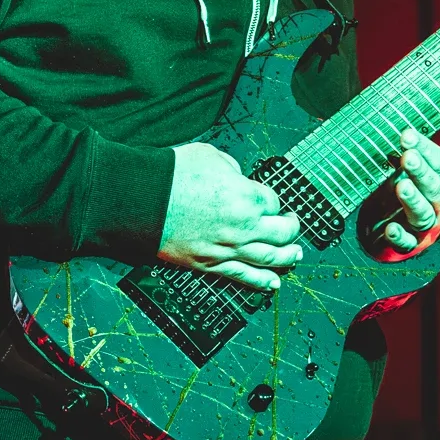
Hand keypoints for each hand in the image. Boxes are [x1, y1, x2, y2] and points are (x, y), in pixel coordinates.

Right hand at [160, 143, 302, 291]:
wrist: (144, 201)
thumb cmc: (173, 175)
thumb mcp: (211, 156)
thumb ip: (233, 169)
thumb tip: (237, 179)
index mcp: (248, 196)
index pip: (274, 202)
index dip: (273, 200)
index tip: (270, 200)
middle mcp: (244, 226)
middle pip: (282, 233)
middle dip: (291, 229)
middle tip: (293, 226)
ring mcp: (229, 248)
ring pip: (269, 258)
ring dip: (287, 258)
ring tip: (295, 256)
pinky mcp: (211, 263)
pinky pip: (243, 276)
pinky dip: (261, 281)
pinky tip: (273, 283)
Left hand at [359, 128, 439, 259]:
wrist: (406, 228)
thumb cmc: (411, 190)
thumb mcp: (411, 170)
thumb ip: (406, 153)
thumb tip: (390, 128)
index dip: (426, 149)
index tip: (407, 135)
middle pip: (434, 188)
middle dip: (421, 173)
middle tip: (408, 158)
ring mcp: (426, 225)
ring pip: (423, 214)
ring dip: (413, 200)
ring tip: (401, 187)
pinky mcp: (410, 242)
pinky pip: (406, 241)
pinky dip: (399, 235)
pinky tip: (389, 228)